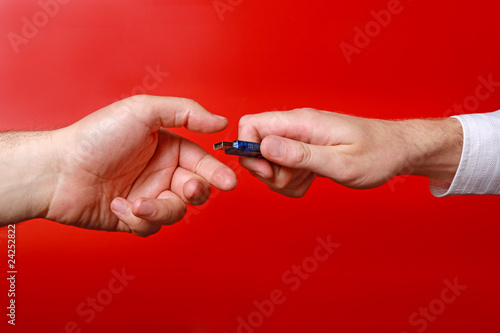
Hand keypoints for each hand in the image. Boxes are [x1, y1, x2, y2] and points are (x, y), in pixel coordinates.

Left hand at [0, 96, 236, 236]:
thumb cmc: (96, 137)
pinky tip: (118, 206)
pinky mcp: (132, 218)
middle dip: (195, 192)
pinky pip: (152, 226)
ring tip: (138, 203)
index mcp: (167, 148)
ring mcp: (147, 196)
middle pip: (195, 190)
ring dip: (161, 209)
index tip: (228, 181)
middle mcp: (159, 173)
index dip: (217, 172)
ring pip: (176, 212)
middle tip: (187, 190)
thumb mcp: (143, 111)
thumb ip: (185, 112)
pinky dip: (137, 219)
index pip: (201, 162)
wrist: (58, 172)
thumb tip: (220, 121)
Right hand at [238, 108, 462, 197]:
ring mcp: (300, 138)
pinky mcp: (304, 150)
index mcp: (302, 122)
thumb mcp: (340, 162)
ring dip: (283, 179)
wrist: (398, 150)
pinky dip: (293, 181)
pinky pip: (284, 169)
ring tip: (311, 178)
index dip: (249, 150)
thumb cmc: (378, 154)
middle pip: (257, 148)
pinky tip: (313, 178)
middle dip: (269, 172)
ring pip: (269, 162)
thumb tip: (264, 145)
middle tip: (296, 179)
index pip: (252, 125)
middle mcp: (297, 127)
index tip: (269, 172)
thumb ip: (300, 154)